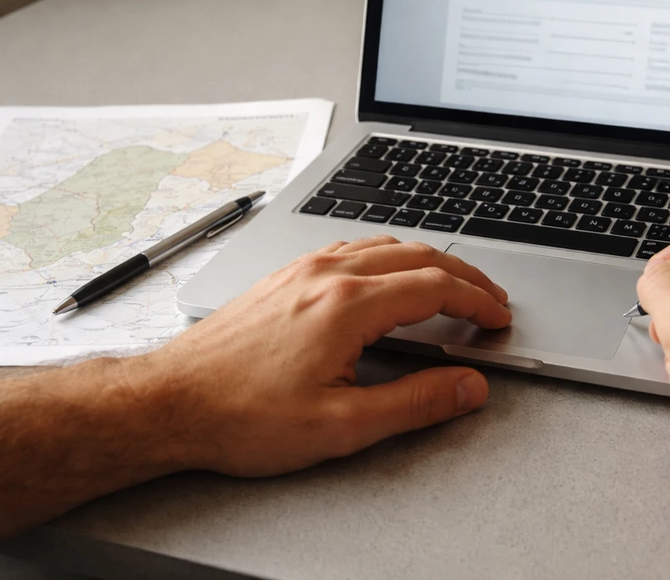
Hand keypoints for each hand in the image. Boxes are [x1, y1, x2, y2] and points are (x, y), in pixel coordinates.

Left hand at [139, 236, 510, 476]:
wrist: (170, 401)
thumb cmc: (243, 416)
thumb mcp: (342, 425)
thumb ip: (415, 402)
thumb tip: (468, 386)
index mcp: (348, 305)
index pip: (437, 287)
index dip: (478, 302)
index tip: (499, 319)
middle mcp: (328, 274)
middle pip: (419, 256)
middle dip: (465, 276)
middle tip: (490, 300)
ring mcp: (303, 268)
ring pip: (386, 245)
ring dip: (429, 262)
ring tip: (452, 286)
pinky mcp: (285, 275)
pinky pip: (353, 248)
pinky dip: (391, 256)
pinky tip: (389, 275)